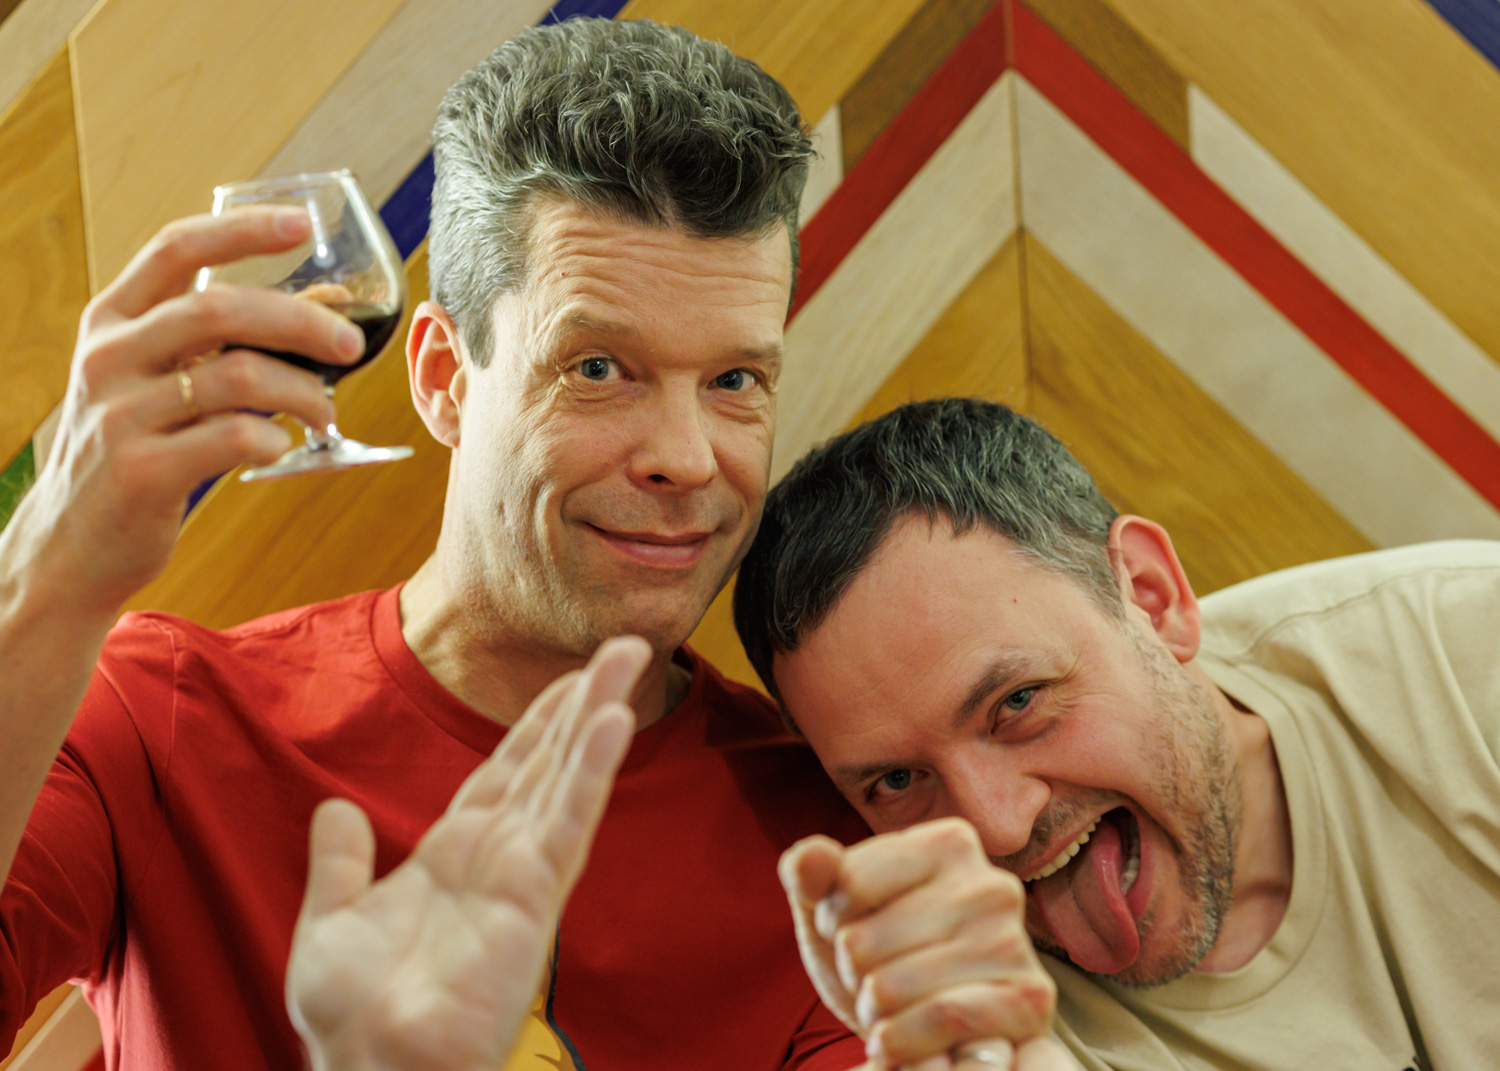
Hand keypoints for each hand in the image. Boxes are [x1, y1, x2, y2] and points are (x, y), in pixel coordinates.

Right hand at [17, 208, 364, 615]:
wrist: (70, 544)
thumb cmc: (133, 451)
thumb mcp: (149, 381)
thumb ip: (214, 347)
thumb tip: (320, 313)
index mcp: (111, 321)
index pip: (176, 248)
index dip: (242, 229)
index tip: (301, 223)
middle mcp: (109, 358)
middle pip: (220, 309)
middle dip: (301, 322)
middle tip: (349, 344)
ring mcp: (120, 414)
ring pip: (239, 377)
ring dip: (303, 393)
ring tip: (324, 411)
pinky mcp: (141, 472)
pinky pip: (233, 439)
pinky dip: (274, 439)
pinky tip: (280, 446)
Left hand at [285, 637, 648, 1070]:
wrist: (369, 1068)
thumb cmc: (354, 1017)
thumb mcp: (330, 923)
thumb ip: (340, 864)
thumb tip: (335, 809)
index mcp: (455, 855)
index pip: (506, 771)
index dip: (539, 724)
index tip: (570, 679)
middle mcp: (498, 856)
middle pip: (549, 760)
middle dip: (585, 701)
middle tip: (625, 648)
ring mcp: (522, 872)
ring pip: (567, 775)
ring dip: (598, 716)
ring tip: (629, 662)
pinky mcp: (534, 893)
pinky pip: (567, 818)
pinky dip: (591, 768)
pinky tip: (613, 723)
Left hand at [781, 818, 1068, 1069]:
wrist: (934, 1026)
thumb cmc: (882, 953)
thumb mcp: (832, 908)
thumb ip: (808, 873)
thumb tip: (810, 858)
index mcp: (949, 842)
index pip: (848, 882)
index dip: (831, 920)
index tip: (852, 928)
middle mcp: (992, 884)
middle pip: (861, 941)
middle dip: (851, 972)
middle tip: (872, 978)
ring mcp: (1014, 942)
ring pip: (891, 987)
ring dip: (871, 1011)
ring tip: (886, 1007)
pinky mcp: (1028, 999)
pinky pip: (939, 1020)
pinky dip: (900, 1041)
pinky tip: (895, 1040)